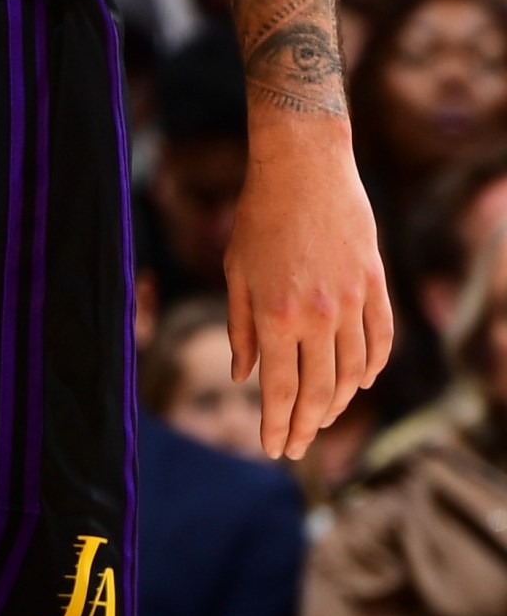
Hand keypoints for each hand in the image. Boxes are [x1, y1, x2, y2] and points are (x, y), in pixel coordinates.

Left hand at [225, 128, 391, 458]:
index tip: (275, 449)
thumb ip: (240, 327)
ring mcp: (351, 303)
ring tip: (322, 419)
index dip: (278, 424)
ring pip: (351, 373)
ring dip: (338, 403)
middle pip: (318, 390)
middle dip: (306, 425)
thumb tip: (243, 377)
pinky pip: (380, 341)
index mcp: (274, 314)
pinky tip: (361, 383)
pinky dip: (372, 368)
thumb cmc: (257, 216)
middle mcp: (316, 316)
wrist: (303, 166)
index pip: (280, 389)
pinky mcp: (374, 286)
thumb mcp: (235, 270)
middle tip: (297, 447)